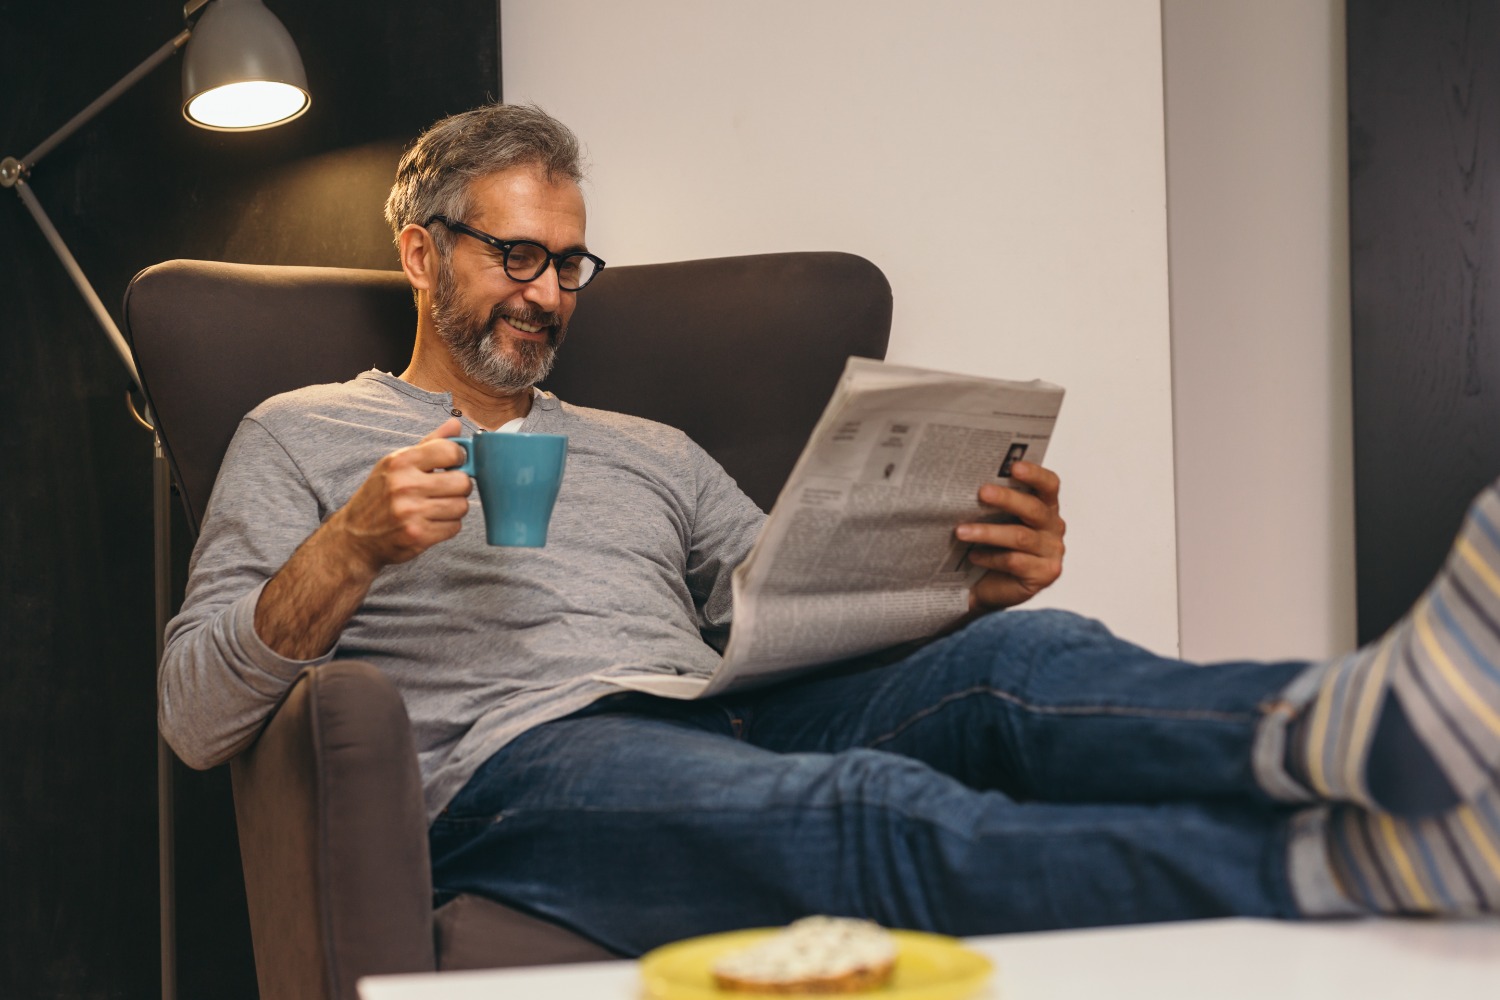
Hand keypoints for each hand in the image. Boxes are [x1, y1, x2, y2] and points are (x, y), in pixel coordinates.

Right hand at [328, 417, 472, 570]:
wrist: (355, 536)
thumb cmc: (380, 495)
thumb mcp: (397, 464)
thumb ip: (430, 443)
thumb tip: (456, 423)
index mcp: (400, 461)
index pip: (450, 451)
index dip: (459, 458)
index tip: (453, 465)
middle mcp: (404, 485)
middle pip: (463, 482)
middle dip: (459, 486)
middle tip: (446, 489)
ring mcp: (411, 512)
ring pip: (462, 506)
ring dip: (454, 508)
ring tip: (437, 506)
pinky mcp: (418, 536)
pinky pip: (455, 527)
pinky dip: (448, 526)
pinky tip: (431, 522)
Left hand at [956, 461, 1064, 611]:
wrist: (989, 586)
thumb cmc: (993, 547)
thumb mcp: (994, 520)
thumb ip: (993, 503)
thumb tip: (967, 483)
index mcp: (1046, 507)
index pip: (1049, 485)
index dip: (1035, 474)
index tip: (1014, 467)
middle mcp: (1053, 527)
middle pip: (1034, 509)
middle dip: (1007, 499)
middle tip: (982, 492)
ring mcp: (1051, 552)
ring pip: (1020, 537)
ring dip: (988, 532)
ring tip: (961, 531)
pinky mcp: (1043, 574)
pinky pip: (1015, 562)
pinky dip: (991, 558)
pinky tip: (973, 556)